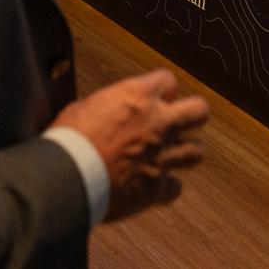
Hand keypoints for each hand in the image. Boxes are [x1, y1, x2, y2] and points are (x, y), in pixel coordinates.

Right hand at [51, 69, 209, 220]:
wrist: (69, 176)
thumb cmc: (70, 139)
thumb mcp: (85, 107)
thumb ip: (109, 106)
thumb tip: (109, 110)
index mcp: (139, 96)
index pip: (168, 80)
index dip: (164, 90)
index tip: (158, 98)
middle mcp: (158, 122)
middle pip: (199, 111)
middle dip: (191, 116)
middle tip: (176, 123)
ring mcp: (162, 155)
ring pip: (197, 151)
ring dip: (185, 152)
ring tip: (171, 156)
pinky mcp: (157, 187)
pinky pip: (175, 188)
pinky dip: (165, 189)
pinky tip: (154, 188)